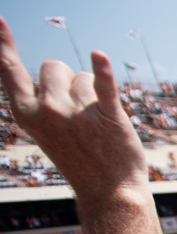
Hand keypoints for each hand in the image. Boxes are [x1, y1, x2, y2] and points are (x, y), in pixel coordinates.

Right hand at [0, 17, 149, 198]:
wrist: (108, 190)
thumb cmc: (76, 155)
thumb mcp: (43, 128)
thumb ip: (39, 99)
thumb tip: (52, 66)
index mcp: (25, 113)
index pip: (9, 70)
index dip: (3, 43)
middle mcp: (47, 111)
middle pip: (53, 66)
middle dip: (65, 80)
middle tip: (75, 115)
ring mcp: (77, 113)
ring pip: (81, 75)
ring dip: (90, 91)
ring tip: (95, 122)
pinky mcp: (108, 115)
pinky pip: (103, 83)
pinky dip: (102, 69)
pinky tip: (98, 56)